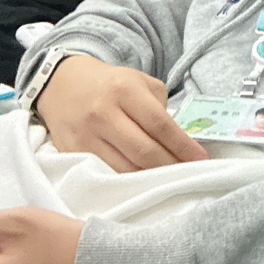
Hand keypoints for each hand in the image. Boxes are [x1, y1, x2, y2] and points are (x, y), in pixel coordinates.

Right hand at [35, 54, 206, 171]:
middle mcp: (103, 113)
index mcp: (125, 91)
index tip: (201, 159)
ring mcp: (86, 135)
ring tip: (170, 179)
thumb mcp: (139, 82)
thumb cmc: (110, 84)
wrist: (62, 84)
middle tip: (189, 173)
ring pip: (125, 168)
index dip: (183, 145)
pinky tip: (143, 181)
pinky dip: (128, 180)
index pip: (160, 124)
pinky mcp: (72, 152)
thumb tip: (179, 139)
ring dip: (151, 178)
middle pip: (144, 151)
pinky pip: (106, 173)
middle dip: (171, 166)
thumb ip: (160, 107)